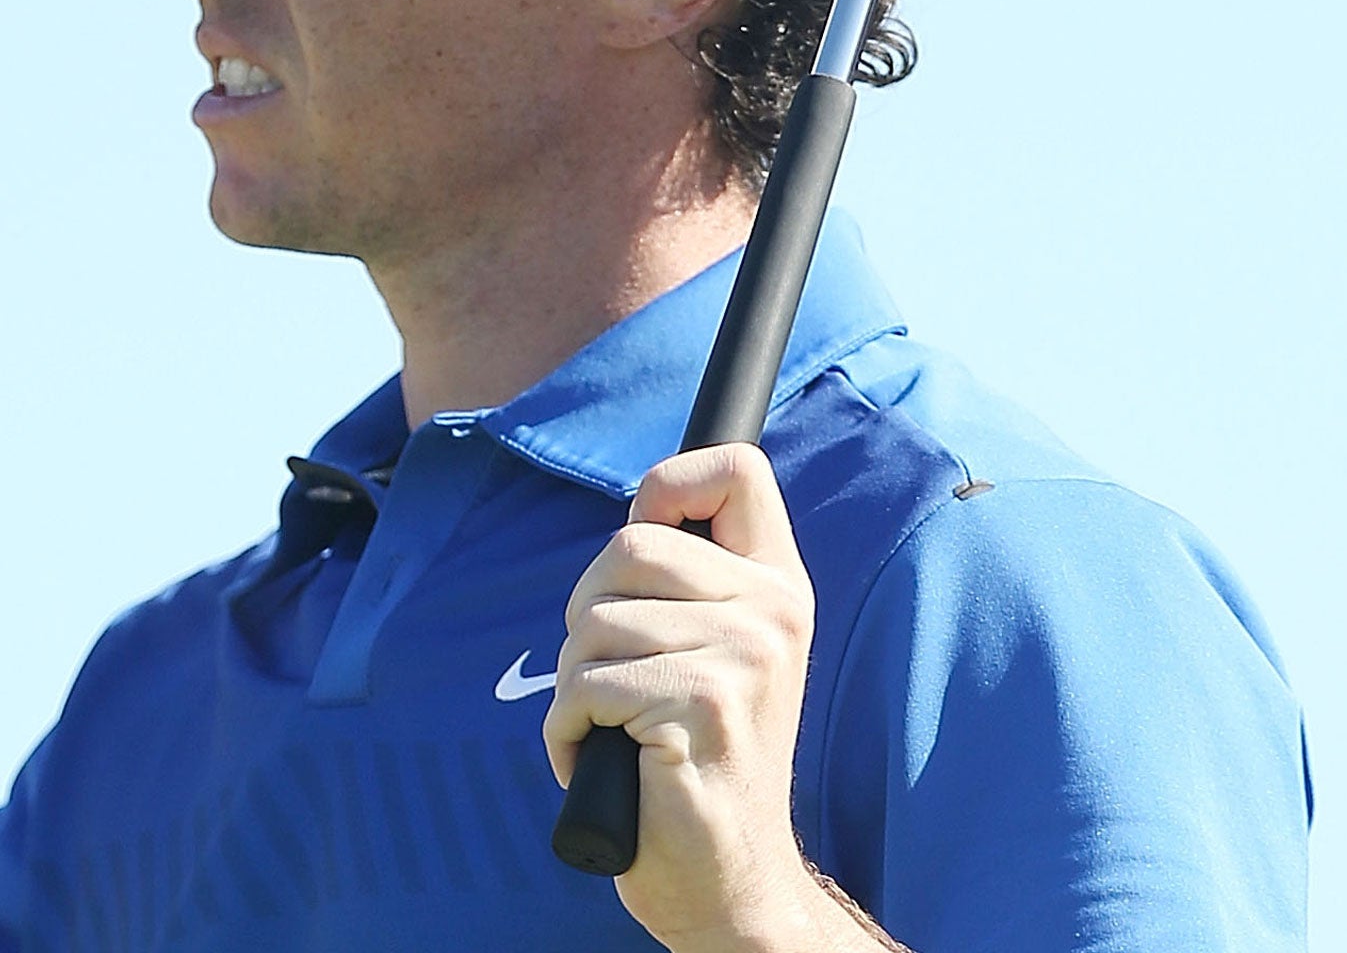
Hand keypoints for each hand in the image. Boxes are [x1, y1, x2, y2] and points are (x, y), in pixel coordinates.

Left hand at [545, 443, 820, 952]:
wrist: (729, 878)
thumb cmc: (696, 761)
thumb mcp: (714, 651)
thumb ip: (690, 581)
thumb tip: (640, 503)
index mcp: (778, 586)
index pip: (737, 469)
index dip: (670, 483)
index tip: (650, 532)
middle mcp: (772, 611)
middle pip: (626, 544)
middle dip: (588, 613)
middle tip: (616, 679)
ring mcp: (743, 656)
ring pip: (592, 622)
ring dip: (576, 685)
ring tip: (618, 730)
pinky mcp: (702, 705)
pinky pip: (584, 686)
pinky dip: (568, 731)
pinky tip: (605, 761)